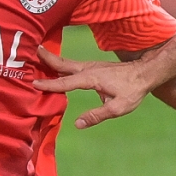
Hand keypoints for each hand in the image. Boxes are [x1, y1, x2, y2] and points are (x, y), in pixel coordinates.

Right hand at [33, 48, 155, 129]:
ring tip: (37, 54)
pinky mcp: (93, 67)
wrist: (144, 73)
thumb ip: (97, 115)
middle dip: (46, 59)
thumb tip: (77, 124)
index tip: (34, 83)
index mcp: (92, 78)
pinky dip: (61, 63)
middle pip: (63, 64)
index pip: (66, 82)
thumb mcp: (118, 108)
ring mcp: (91, 66)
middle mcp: (89, 69)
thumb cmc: (133, 91)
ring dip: (52, 59)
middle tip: (31, 51)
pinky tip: (56, 64)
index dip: (50, 84)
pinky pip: (72, 64)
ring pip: (67, 62)